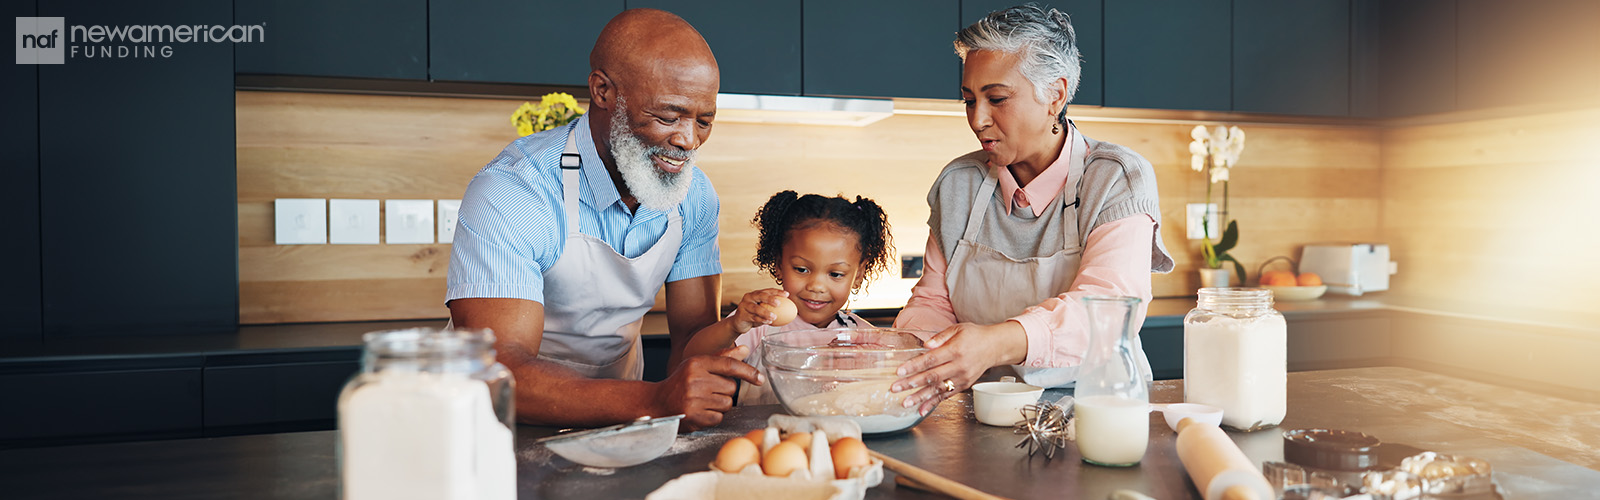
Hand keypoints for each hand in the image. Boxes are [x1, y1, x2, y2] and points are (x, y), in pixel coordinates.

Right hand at [651, 345, 763, 430]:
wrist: (656, 403)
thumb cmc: (680, 382)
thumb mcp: (697, 365)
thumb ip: (722, 358)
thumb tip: (745, 350)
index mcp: (696, 363)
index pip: (729, 365)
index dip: (748, 372)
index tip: (759, 379)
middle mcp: (695, 380)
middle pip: (731, 388)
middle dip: (725, 391)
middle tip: (709, 391)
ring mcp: (694, 399)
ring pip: (727, 404)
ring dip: (719, 405)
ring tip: (702, 401)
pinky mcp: (694, 417)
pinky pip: (718, 418)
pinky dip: (712, 417)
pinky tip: (700, 411)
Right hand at [731, 288, 788, 333]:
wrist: (738, 323)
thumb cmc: (753, 315)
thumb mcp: (762, 309)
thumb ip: (772, 308)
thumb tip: (789, 309)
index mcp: (755, 294)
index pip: (767, 290)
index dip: (777, 292)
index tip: (787, 294)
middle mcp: (749, 297)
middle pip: (760, 295)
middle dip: (770, 298)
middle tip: (779, 303)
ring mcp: (744, 306)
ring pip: (756, 308)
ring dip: (766, 312)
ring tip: (774, 317)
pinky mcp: (741, 315)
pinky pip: (753, 318)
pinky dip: (761, 320)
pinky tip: (768, 322)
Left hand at [890, 321, 1026, 415]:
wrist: (995, 347)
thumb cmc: (974, 336)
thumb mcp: (958, 329)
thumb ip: (940, 337)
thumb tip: (925, 345)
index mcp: (955, 350)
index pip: (931, 360)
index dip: (914, 366)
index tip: (899, 372)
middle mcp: (959, 366)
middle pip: (932, 377)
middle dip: (912, 384)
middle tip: (895, 388)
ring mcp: (962, 378)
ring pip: (938, 389)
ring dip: (920, 397)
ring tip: (905, 403)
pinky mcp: (963, 386)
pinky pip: (946, 396)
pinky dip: (933, 403)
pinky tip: (921, 410)